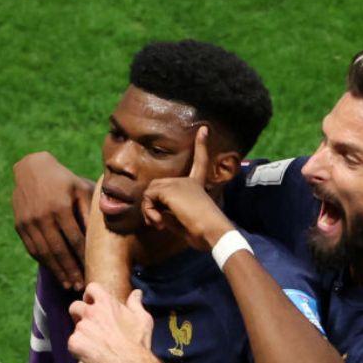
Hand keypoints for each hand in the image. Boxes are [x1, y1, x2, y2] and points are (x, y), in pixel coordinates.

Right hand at [12, 152, 94, 289]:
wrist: (31, 169)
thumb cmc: (65, 181)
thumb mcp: (81, 189)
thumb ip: (91, 210)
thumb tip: (104, 233)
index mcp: (60, 206)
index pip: (75, 238)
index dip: (84, 257)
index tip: (93, 270)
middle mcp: (42, 216)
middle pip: (59, 250)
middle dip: (71, 270)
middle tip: (81, 286)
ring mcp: (28, 222)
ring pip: (44, 253)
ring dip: (57, 272)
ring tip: (69, 285)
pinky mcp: (20, 226)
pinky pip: (33, 249)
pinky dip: (45, 263)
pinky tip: (55, 272)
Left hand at [67, 284, 153, 362]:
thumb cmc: (137, 341)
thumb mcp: (142, 319)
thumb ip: (136, 303)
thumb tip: (137, 293)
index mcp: (106, 302)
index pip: (91, 288)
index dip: (90, 295)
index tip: (92, 302)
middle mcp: (91, 312)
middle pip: (75, 306)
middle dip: (79, 313)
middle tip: (88, 324)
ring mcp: (81, 327)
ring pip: (75, 327)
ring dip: (82, 333)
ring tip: (94, 344)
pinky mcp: (75, 342)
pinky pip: (72, 343)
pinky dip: (79, 349)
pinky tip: (90, 354)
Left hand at [141, 126, 234, 250]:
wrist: (213, 232)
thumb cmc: (203, 234)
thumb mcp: (184, 223)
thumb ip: (169, 215)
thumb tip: (155, 214)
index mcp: (198, 186)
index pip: (200, 162)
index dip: (202, 146)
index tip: (204, 129)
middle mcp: (190, 181)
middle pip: (158, 186)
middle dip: (151, 205)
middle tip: (158, 223)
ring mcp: (180, 183)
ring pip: (151, 191)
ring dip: (149, 210)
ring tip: (158, 224)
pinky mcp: (171, 189)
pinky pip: (149, 197)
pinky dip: (149, 211)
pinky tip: (160, 222)